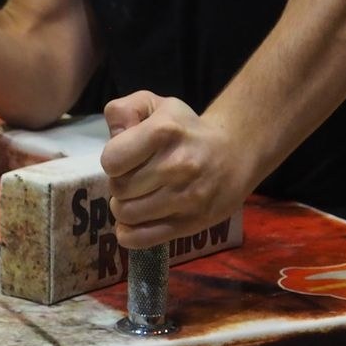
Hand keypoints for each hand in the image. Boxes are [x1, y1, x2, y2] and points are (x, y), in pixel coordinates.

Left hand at [99, 91, 252, 248]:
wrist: (234, 154)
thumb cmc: (186, 130)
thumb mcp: (156, 106)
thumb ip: (124, 110)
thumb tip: (113, 133)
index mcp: (164, 131)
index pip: (112, 160)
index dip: (113, 160)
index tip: (126, 159)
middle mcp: (177, 165)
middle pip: (118, 189)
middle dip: (120, 184)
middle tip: (135, 178)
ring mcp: (186, 197)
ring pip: (127, 214)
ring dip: (125, 207)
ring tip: (139, 196)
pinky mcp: (192, 223)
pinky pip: (142, 239)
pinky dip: (130, 233)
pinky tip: (137, 220)